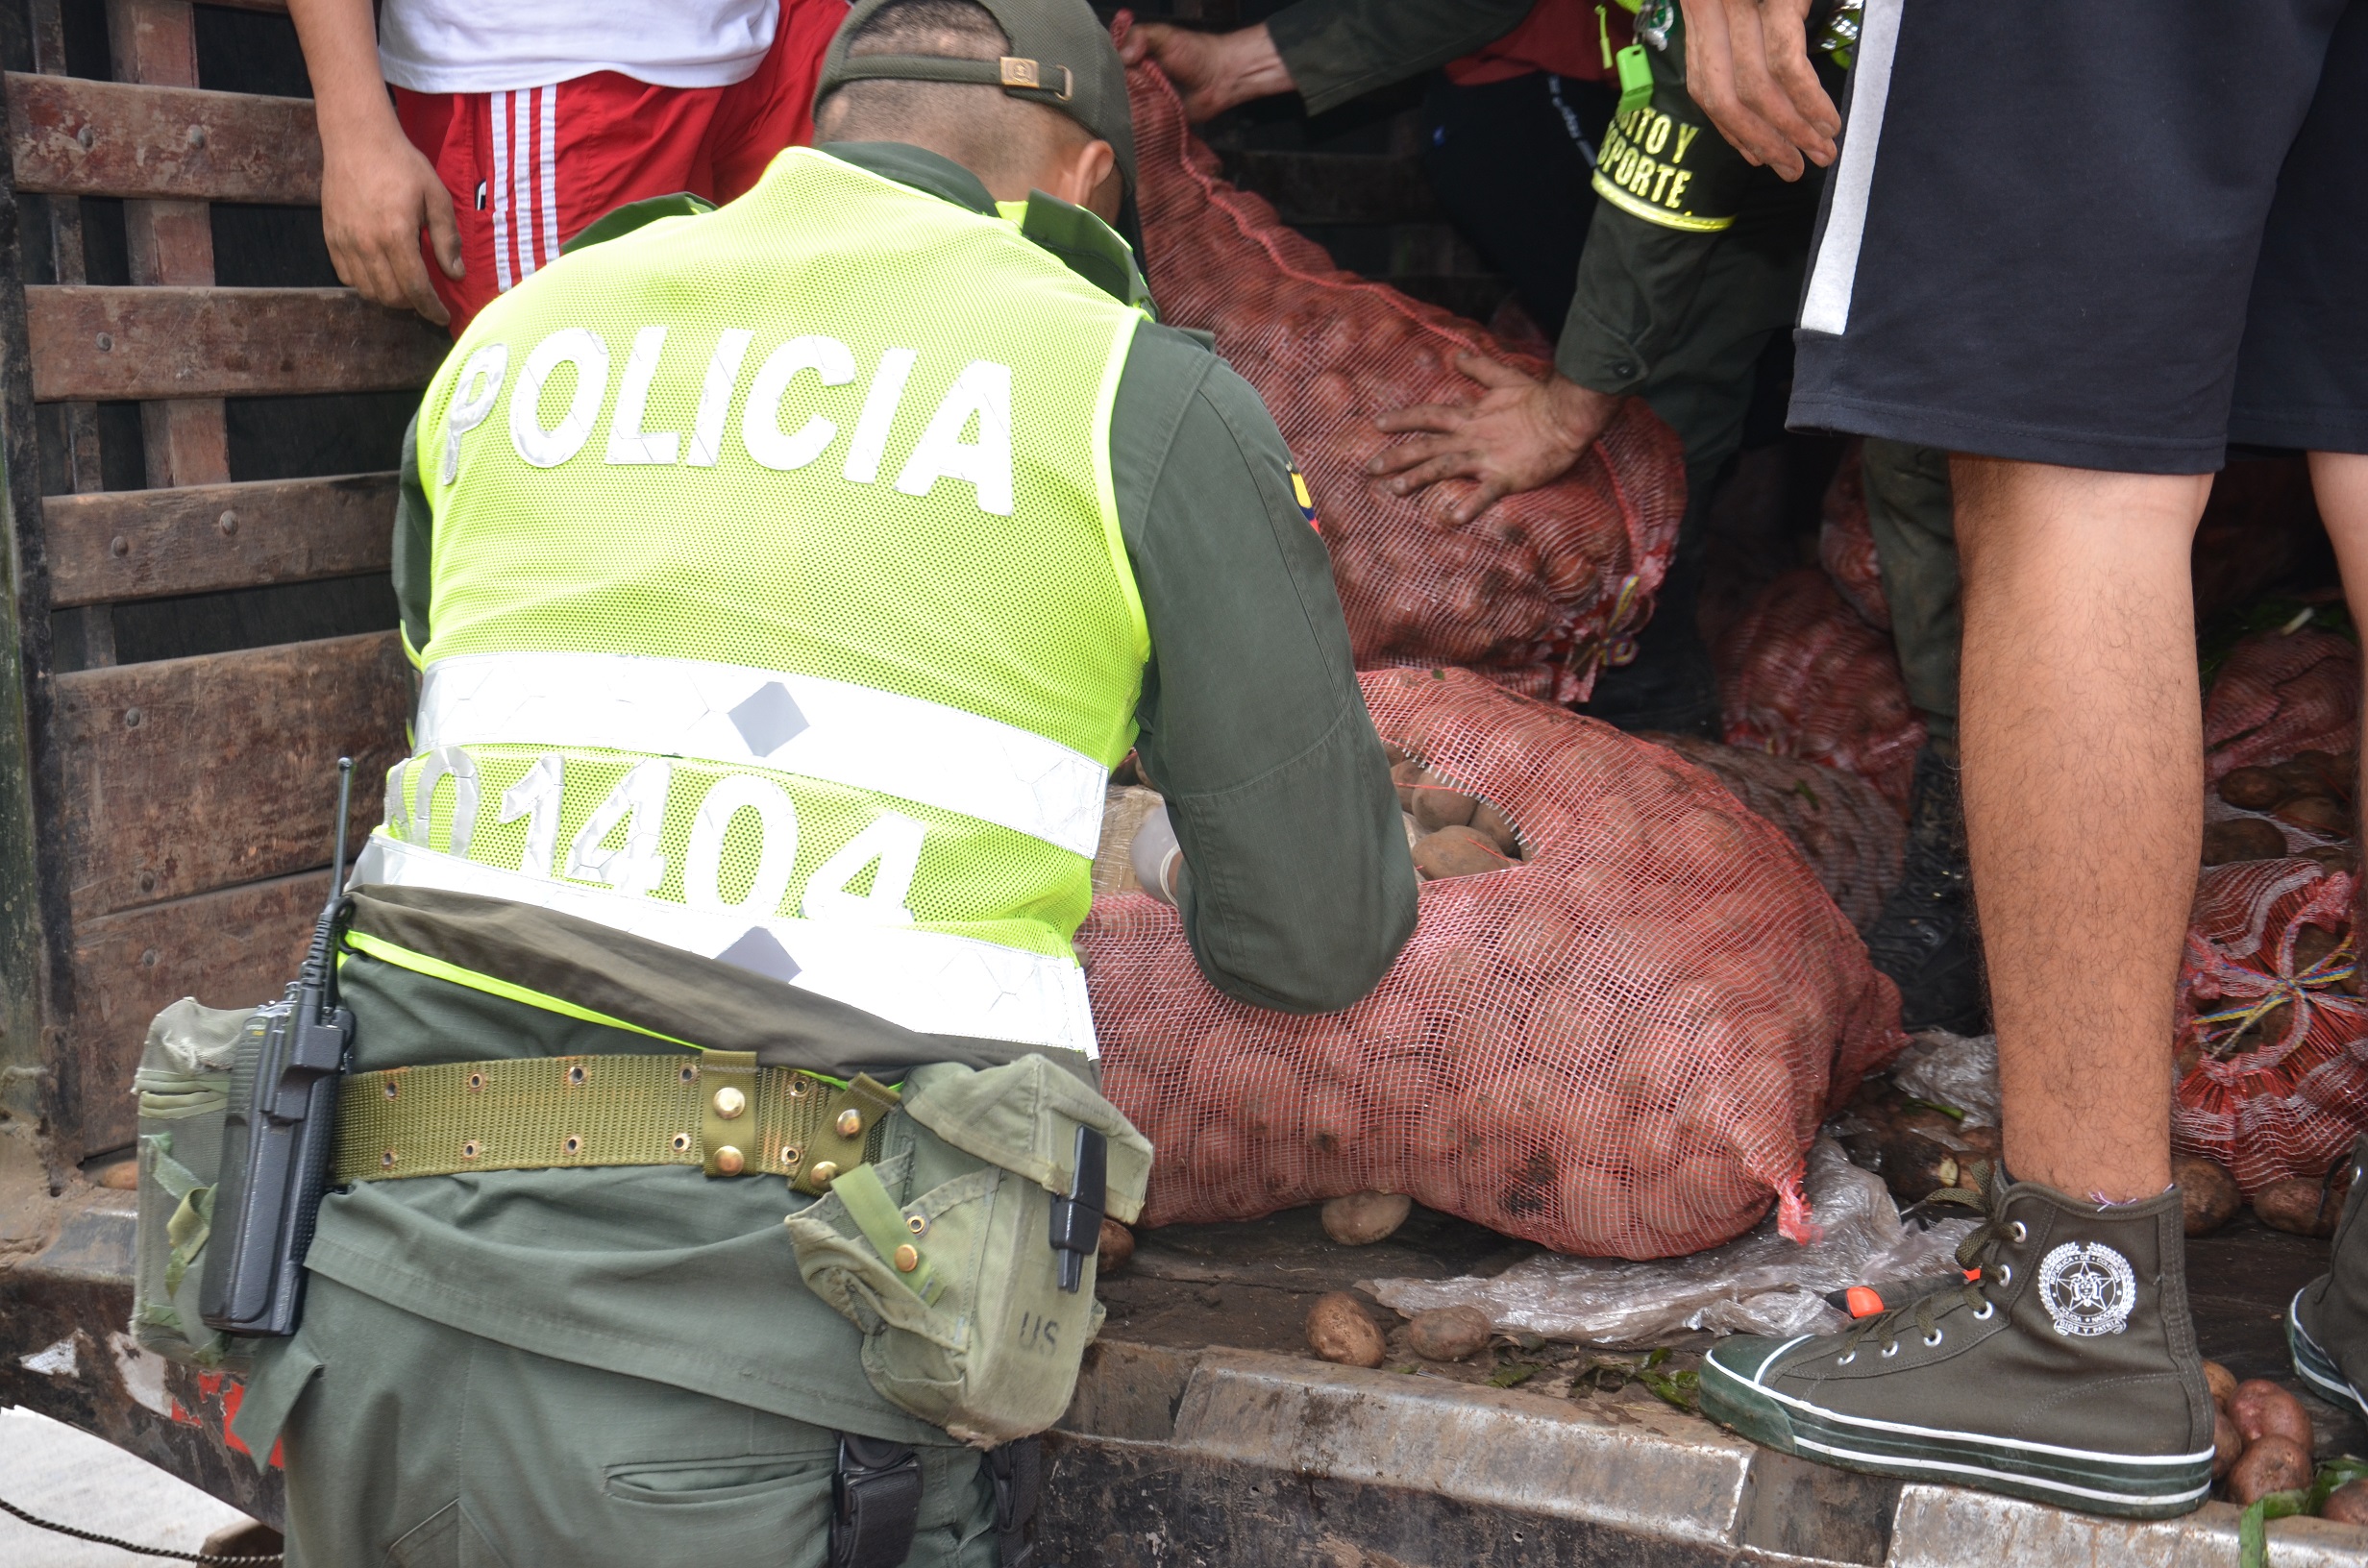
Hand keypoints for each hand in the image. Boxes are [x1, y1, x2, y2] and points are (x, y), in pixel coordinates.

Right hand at [320, 120, 462, 324]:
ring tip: (405, 288)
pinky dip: (366, 284)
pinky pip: (347, 276)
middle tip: (426, 298)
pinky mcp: (330, 236)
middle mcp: (366, 243)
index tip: (442, 317)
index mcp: (396, 234)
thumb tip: (456, 273)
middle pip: (390, 296)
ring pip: (367, 291)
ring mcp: (344, 241)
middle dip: (412, 304)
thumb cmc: (401, 164)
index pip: (415, 288)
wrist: (357, 139)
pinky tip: (380, 274)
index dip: (431, 309)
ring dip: (389, 297)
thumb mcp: (436, 196)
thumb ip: (447, 238)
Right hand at [1115, 18, 1293, 120]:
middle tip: (1106, 100)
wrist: (1221, 78)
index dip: (1101, 70)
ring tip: (1115, 116)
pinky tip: (1127, 128)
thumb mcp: (1164, 36)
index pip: (1107, 65)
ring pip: (1122, 108)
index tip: (1097, 76)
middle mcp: (1133, 79)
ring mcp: (1143, 100)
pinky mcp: (1154, 118)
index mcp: (1132, 57)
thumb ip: (1140, 36)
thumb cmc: (1195, 52)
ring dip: (1121, 112)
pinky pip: (1139, 124)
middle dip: (1109, 94)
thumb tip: (1123, 56)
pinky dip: (1135, 126)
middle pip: (1111, 89)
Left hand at [1368, 357, 1619, 524]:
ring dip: (1418, 478)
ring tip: (1394, 490)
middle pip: (1426, 445)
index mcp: (1470, 417)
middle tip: (1371, 467)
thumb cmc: (1538, 399)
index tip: (1377, 424)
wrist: (1566, 417)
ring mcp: (1486, 458)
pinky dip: (1469, 506)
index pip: (1428, 416)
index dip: (1402, 419)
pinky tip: (1452, 519)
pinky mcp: (1506, 477)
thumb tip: (1458, 354)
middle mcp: (1471, 438)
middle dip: (1397, 456)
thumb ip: (1479, 368)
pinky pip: (1484, 495)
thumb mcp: (1505, 378)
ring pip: (1444, 468)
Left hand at [1680, 0, 1837, 180]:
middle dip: (1764, 142)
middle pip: (1726, 98)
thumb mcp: (1748, 8)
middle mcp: (1709, 11)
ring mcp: (1738, 5)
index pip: (1705, 90)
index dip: (1732, 130)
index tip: (1758, 158)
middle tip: (1796, 169)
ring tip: (1821, 151)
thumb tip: (1757, 133)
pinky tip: (1826, 121)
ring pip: (1755, 89)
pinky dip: (1808, 101)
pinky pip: (1788, 66)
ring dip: (1792, 130)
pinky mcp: (1776, 0)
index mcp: (1698, 15)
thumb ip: (1744, 53)